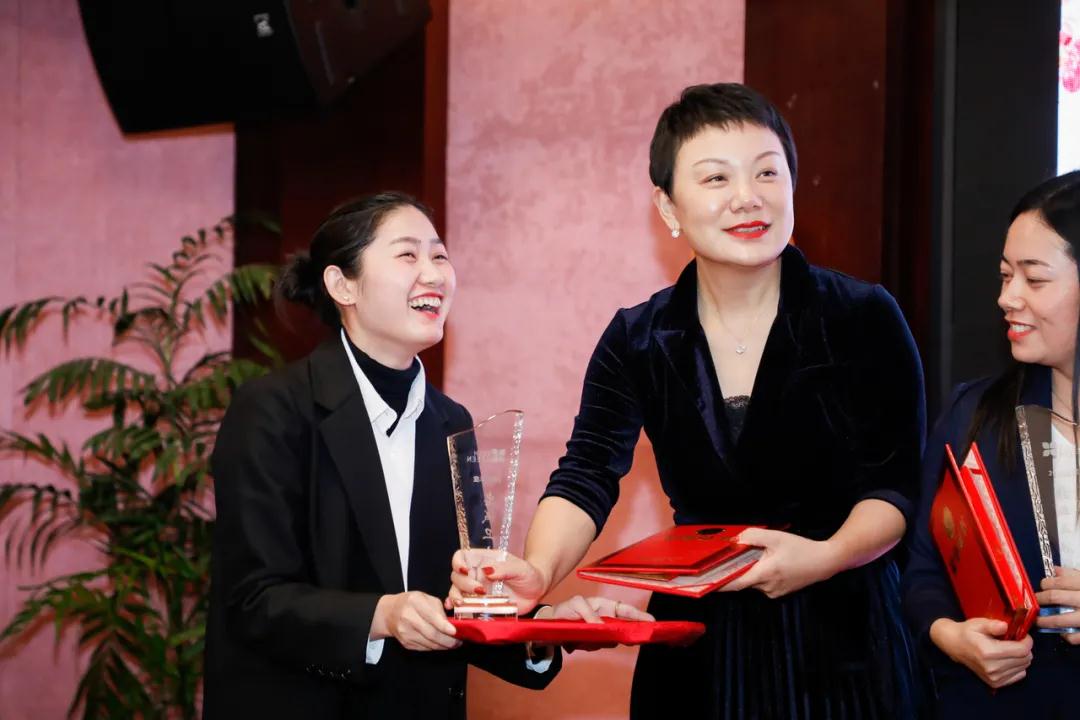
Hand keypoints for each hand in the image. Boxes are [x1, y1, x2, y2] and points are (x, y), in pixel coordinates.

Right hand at [372, 591, 459, 651]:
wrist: (390, 613)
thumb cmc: (411, 603)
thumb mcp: (425, 598)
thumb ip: (438, 608)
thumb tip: (451, 624)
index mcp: (415, 602)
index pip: (431, 616)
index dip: (444, 626)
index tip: (455, 631)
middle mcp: (408, 617)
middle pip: (431, 634)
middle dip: (448, 640)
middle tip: (459, 641)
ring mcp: (405, 632)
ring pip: (430, 644)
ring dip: (444, 646)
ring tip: (453, 644)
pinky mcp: (406, 643)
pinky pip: (425, 648)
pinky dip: (436, 647)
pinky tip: (442, 644)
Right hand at [446, 548, 546, 613]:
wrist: (537, 590)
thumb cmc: (529, 574)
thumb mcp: (521, 568)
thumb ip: (504, 568)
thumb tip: (486, 570)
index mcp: (483, 560)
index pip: (462, 556)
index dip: (458, 562)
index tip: (465, 571)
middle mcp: (476, 574)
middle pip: (457, 576)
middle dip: (463, 584)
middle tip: (480, 590)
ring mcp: (476, 590)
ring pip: (456, 591)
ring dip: (456, 596)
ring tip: (462, 603)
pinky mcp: (479, 604)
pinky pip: (463, 605)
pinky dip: (456, 607)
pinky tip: (454, 609)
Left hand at [536, 596, 653, 652]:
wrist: (548, 625)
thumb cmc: (565, 610)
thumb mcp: (576, 604)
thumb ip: (589, 613)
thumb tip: (600, 626)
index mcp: (604, 606)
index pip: (625, 610)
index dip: (638, 615)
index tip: (651, 621)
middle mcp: (605, 620)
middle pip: (623, 627)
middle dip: (626, 633)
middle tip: (630, 638)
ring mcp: (599, 633)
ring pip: (610, 640)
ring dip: (601, 640)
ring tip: (584, 636)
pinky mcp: (591, 643)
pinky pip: (597, 646)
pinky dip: (590, 645)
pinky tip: (578, 641)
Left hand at [721, 528, 839, 597]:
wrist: (825, 561)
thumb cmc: (801, 549)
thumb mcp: (776, 537)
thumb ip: (753, 537)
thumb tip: (736, 540)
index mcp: (764, 574)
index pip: (734, 583)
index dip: (717, 583)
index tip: (702, 583)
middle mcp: (766, 588)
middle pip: (742, 580)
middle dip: (736, 568)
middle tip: (733, 555)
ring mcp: (773, 592)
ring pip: (753, 581)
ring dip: (750, 569)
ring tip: (761, 555)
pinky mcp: (779, 592)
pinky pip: (762, 583)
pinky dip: (760, 573)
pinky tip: (770, 562)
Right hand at [929, 617, 1032, 687]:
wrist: (954, 645)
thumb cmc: (968, 632)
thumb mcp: (978, 623)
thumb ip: (993, 625)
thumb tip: (1006, 626)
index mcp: (989, 652)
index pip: (1022, 650)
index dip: (1027, 641)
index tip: (1023, 634)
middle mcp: (993, 668)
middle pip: (1025, 659)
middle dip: (1024, 648)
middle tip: (1015, 640)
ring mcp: (995, 677)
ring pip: (1024, 667)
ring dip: (1021, 657)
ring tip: (1009, 649)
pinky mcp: (996, 683)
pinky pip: (1019, 675)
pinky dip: (1017, 666)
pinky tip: (1007, 659)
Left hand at [1035, 566, 1079, 642]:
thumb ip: (1074, 575)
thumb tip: (1055, 570)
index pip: (1057, 582)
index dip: (1045, 584)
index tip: (1042, 587)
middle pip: (1054, 598)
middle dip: (1039, 600)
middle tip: (1034, 603)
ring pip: (1059, 620)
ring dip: (1045, 621)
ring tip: (1039, 621)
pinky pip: (1074, 637)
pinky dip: (1066, 636)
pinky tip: (1064, 634)